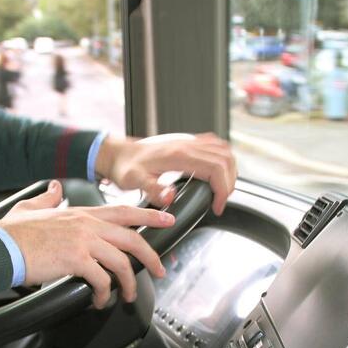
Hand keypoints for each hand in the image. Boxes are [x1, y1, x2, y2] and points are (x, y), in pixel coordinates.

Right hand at [0, 180, 173, 307]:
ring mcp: (83, 241)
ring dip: (128, 283)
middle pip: (132, 237)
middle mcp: (86, 225)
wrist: (0, 246)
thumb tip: (55, 188)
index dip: (149, 216)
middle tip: (160, 269)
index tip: (167, 219)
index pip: (123, 211)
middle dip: (151, 255)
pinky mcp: (75, 260)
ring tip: (125, 296)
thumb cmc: (12, 232)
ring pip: (121, 262)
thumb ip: (48, 197)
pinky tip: (98, 301)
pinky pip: (101, 279)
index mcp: (81, 213)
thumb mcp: (30, 207)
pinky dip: (104, 294)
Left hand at [95, 133, 236, 214]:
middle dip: (229, 184)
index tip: (217, 206)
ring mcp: (188, 141)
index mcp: (179, 154)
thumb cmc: (124, 167)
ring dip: (229, 171)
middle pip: (225, 159)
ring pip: (224, 150)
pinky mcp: (187, 141)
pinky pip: (215, 146)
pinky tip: (216, 172)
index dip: (223, 190)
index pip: (216, 169)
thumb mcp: (134, 181)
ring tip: (221, 190)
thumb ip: (152, 190)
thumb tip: (170, 198)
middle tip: (220, 202)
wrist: (117, 153)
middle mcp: (187, 144)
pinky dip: (222, 160)